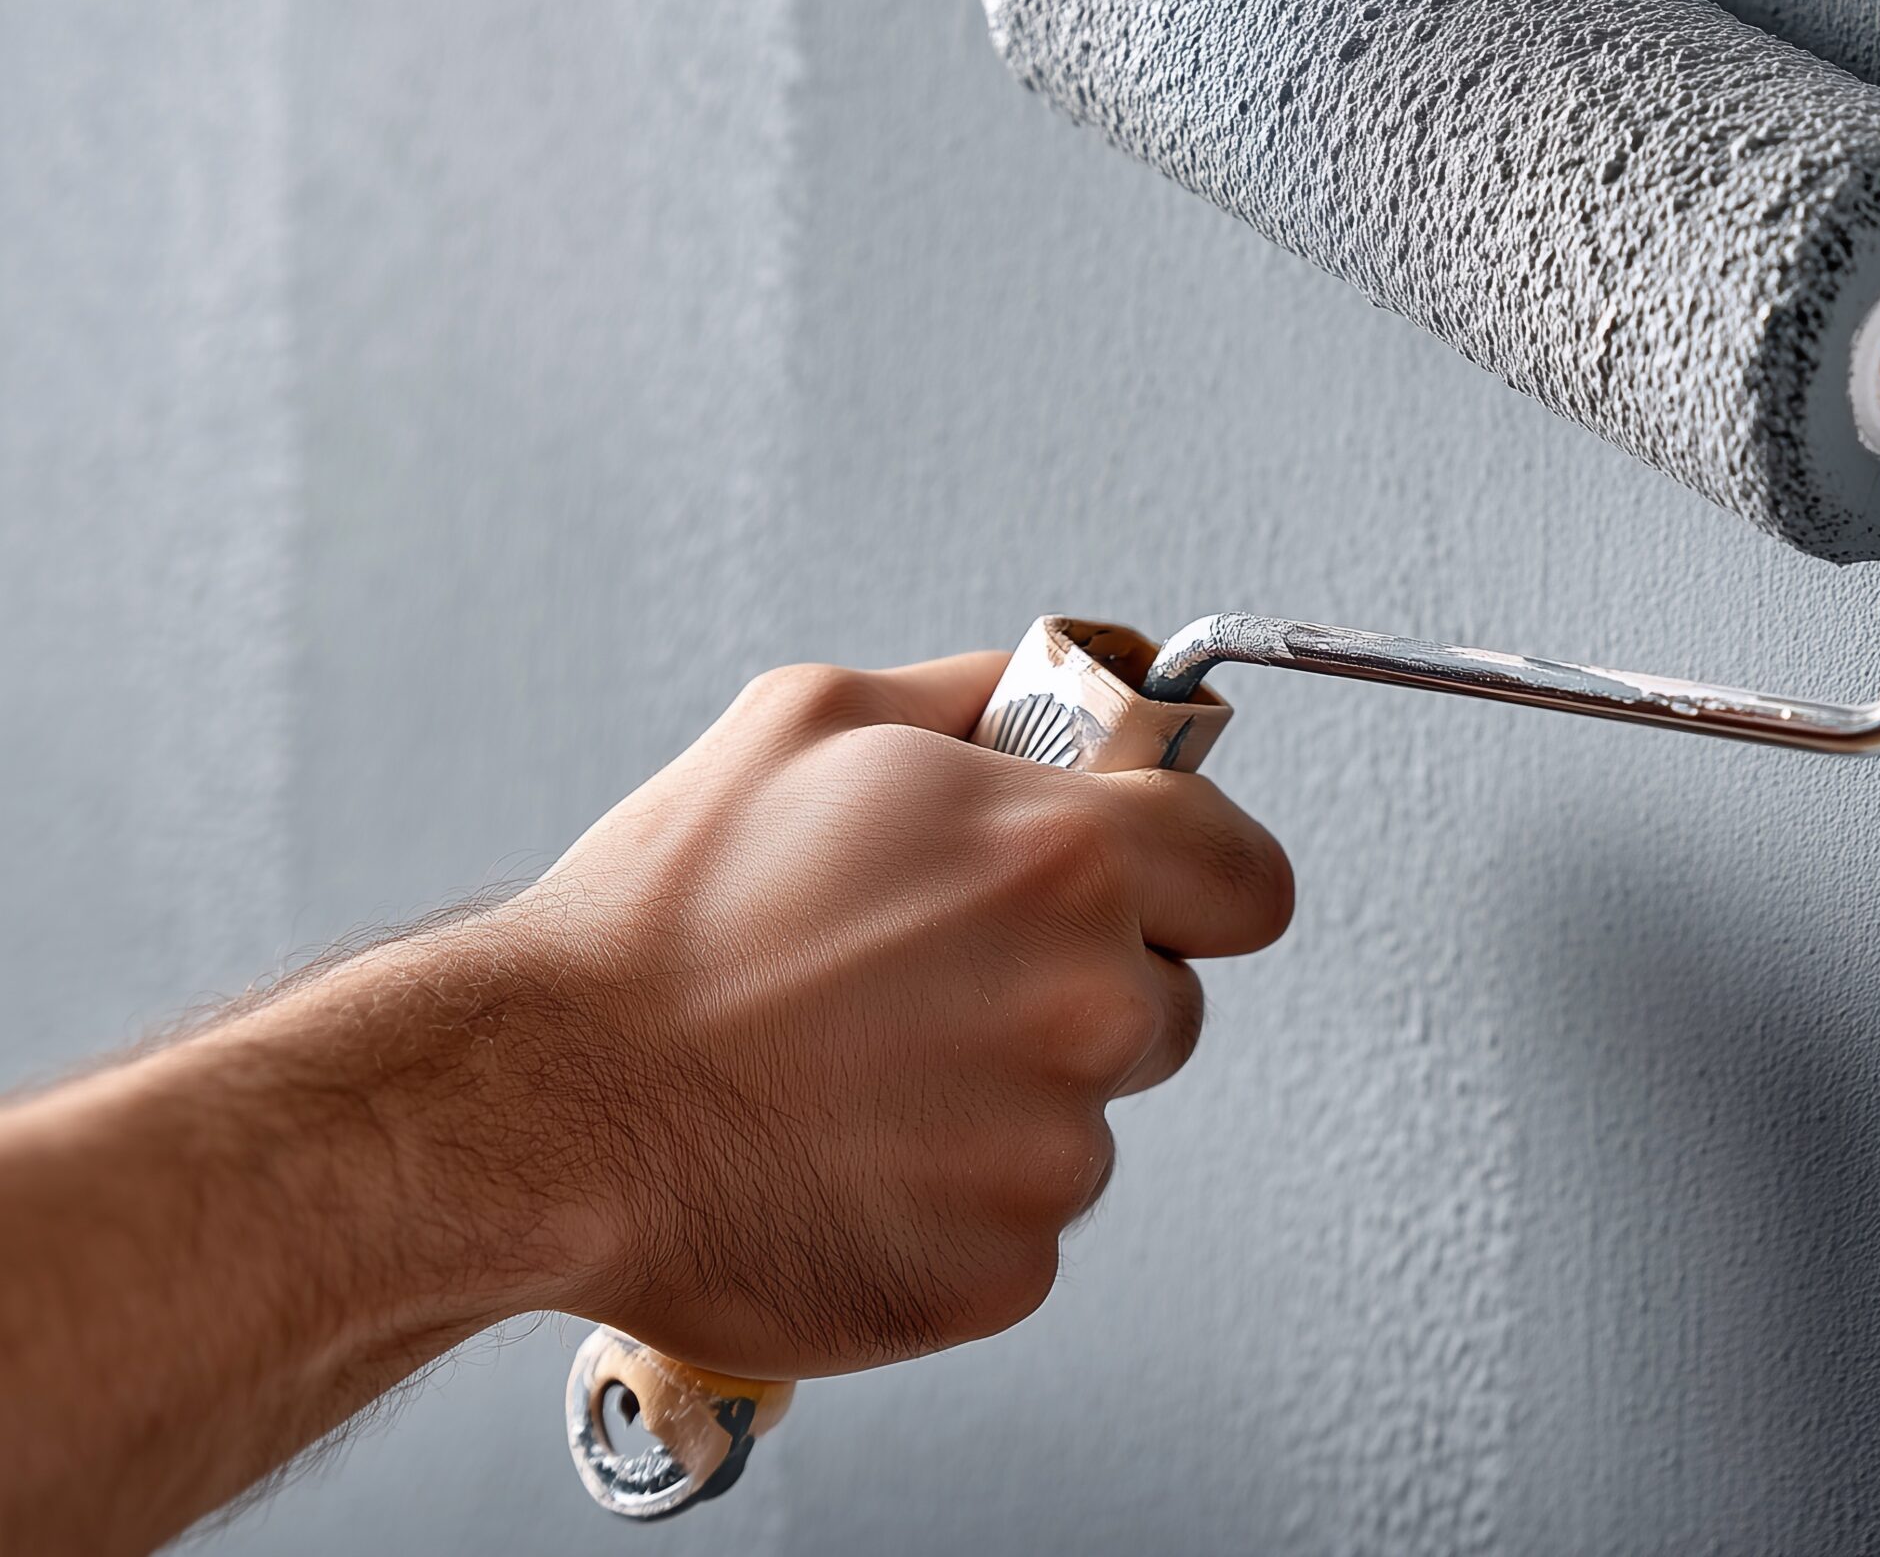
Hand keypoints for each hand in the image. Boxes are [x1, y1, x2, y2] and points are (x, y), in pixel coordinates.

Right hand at [500, 655, 1294, 1378]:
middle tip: (934, 983)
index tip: (1156, 893)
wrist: (544, 1103)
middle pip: (1170, 1002)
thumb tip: (1073, 696)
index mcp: (1067, 856)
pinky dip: (954, 1199)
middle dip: (1081, 987)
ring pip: (1089, 1116)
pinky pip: (1023, 1221)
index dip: (1198, 880)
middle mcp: (1089, 1002)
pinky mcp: (1003, 1271)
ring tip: (862, 1073)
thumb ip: (978, 697)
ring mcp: (1052, 1152)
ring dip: (1010, 1099)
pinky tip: (848, 1155)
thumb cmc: (663, 919)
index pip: (1248, 879)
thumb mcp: (814, 719)